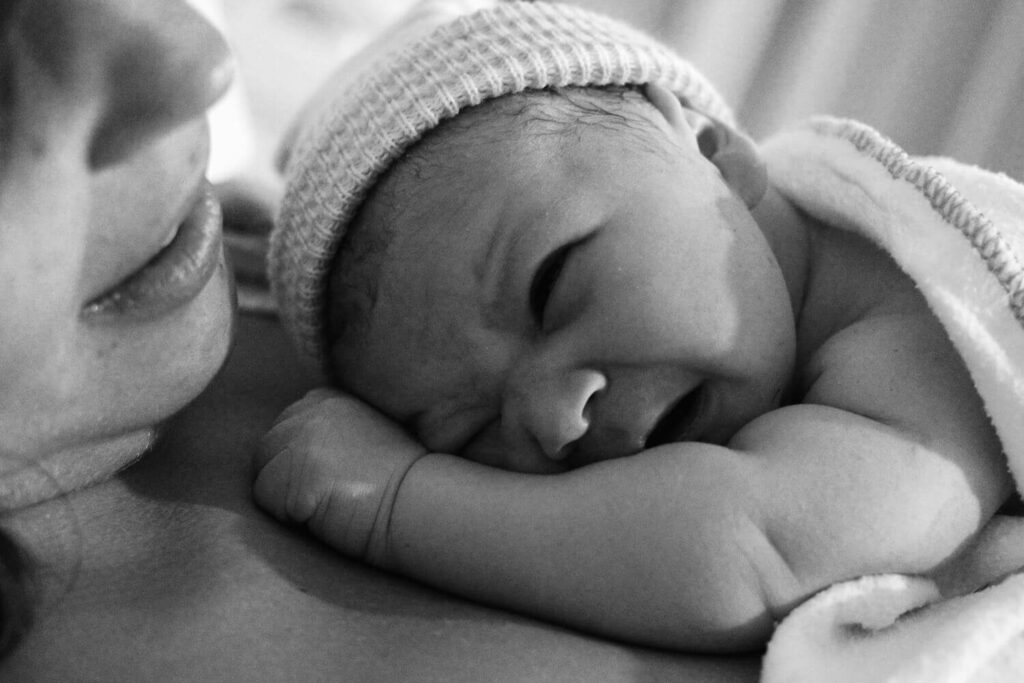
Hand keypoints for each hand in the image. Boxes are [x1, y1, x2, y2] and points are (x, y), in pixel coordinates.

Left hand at [252, 388, 425, 565]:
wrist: (421, 501)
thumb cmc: (400, 478)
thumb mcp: (365, 430)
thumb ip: (329, 428)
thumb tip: (293, 448)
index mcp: (327, 399)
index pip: (284, 427)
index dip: (299, 459)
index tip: (329, 475)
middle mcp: (310, 413)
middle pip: (266, 449)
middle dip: (286, 476)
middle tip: (328, 494)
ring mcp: (302, 443)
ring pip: (262, 475)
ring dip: (285, 496)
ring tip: (328, 502)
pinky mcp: (296, 478)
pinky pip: (266, 502)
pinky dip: (287, 515)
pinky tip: (324, 513)